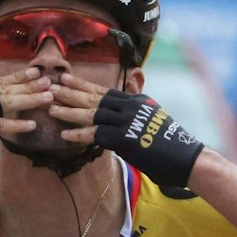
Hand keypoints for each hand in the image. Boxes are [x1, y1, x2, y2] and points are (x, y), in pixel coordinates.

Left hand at [50, 75, 204, 188]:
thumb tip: (121, 109)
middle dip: (70, 92)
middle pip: (94, 97)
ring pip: (92, 113)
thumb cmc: (168, 143)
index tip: (65, 78)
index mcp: (135, 100)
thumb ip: (133, 112)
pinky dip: (80, 134)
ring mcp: (128, 121)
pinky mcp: (126, 139)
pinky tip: (64, 135)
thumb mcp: (150, 120)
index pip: (103, 90)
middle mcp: (131, 106)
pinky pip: (97, 135)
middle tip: (50, 88)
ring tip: (51, 109)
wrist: (186, 158)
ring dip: (69, 111)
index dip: (82, 85)